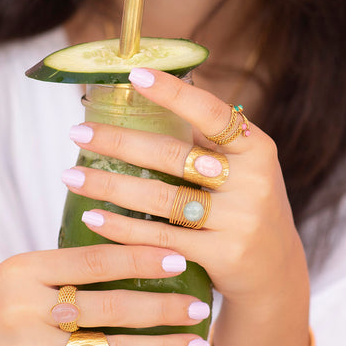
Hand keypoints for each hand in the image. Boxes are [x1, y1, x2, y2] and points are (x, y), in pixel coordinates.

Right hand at [0, 243, 210, 345]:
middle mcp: (26, 308)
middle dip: (160, 306)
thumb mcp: (8, 273)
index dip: (137, 256)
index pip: (90, 259)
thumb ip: (56, 266)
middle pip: (107, 305)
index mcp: (22, 269)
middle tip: (200, 305)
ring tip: (197, 344)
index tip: (179, 253)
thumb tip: (122, 250)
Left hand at [62, 68, 307, 309]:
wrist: (275, 270)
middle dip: (119, 142)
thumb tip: (153, 93)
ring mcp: (239, 220)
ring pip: (161, 197)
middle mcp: (253, 181)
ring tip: (71, 176)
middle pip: (174, 155)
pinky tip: (93, 217)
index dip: (174, 93)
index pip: (212, 113)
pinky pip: (161, 237)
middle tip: (77, 132)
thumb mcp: (244, 168)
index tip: (134, 75)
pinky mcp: (222, 255)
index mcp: (257, 148)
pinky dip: (123, 228)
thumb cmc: (247, 208)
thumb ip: (209, 139)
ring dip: (109, 185)